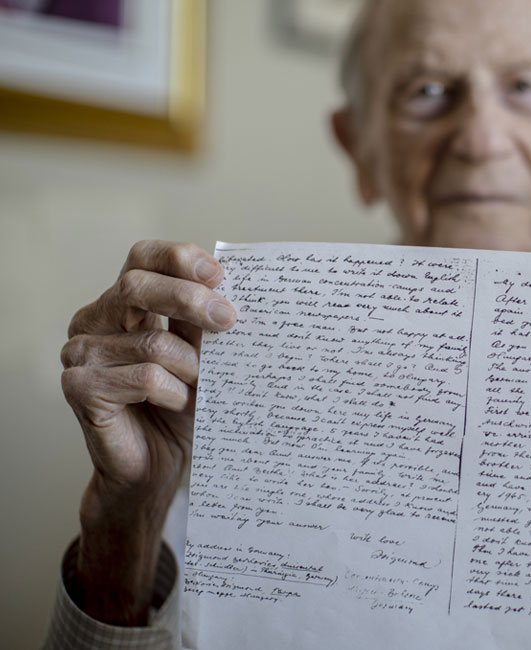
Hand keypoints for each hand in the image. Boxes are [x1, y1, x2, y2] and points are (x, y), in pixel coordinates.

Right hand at [60, 240, 235, 623]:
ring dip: (190, 367)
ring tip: (200, 387)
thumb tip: (235, 286)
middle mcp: (94, 320)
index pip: (142, 257)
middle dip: (191, 300)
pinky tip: (177, 405)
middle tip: (231, 321)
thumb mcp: (201, 355)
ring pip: (151, 342)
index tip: (220, 276)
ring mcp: (80, 352)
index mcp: (123, 303)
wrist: (159, 466)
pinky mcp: (79, 386)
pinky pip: (144, 378)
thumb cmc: (180, 407)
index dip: (179, 258)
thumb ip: (205, 319)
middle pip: (137, 285)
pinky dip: (174, 393)